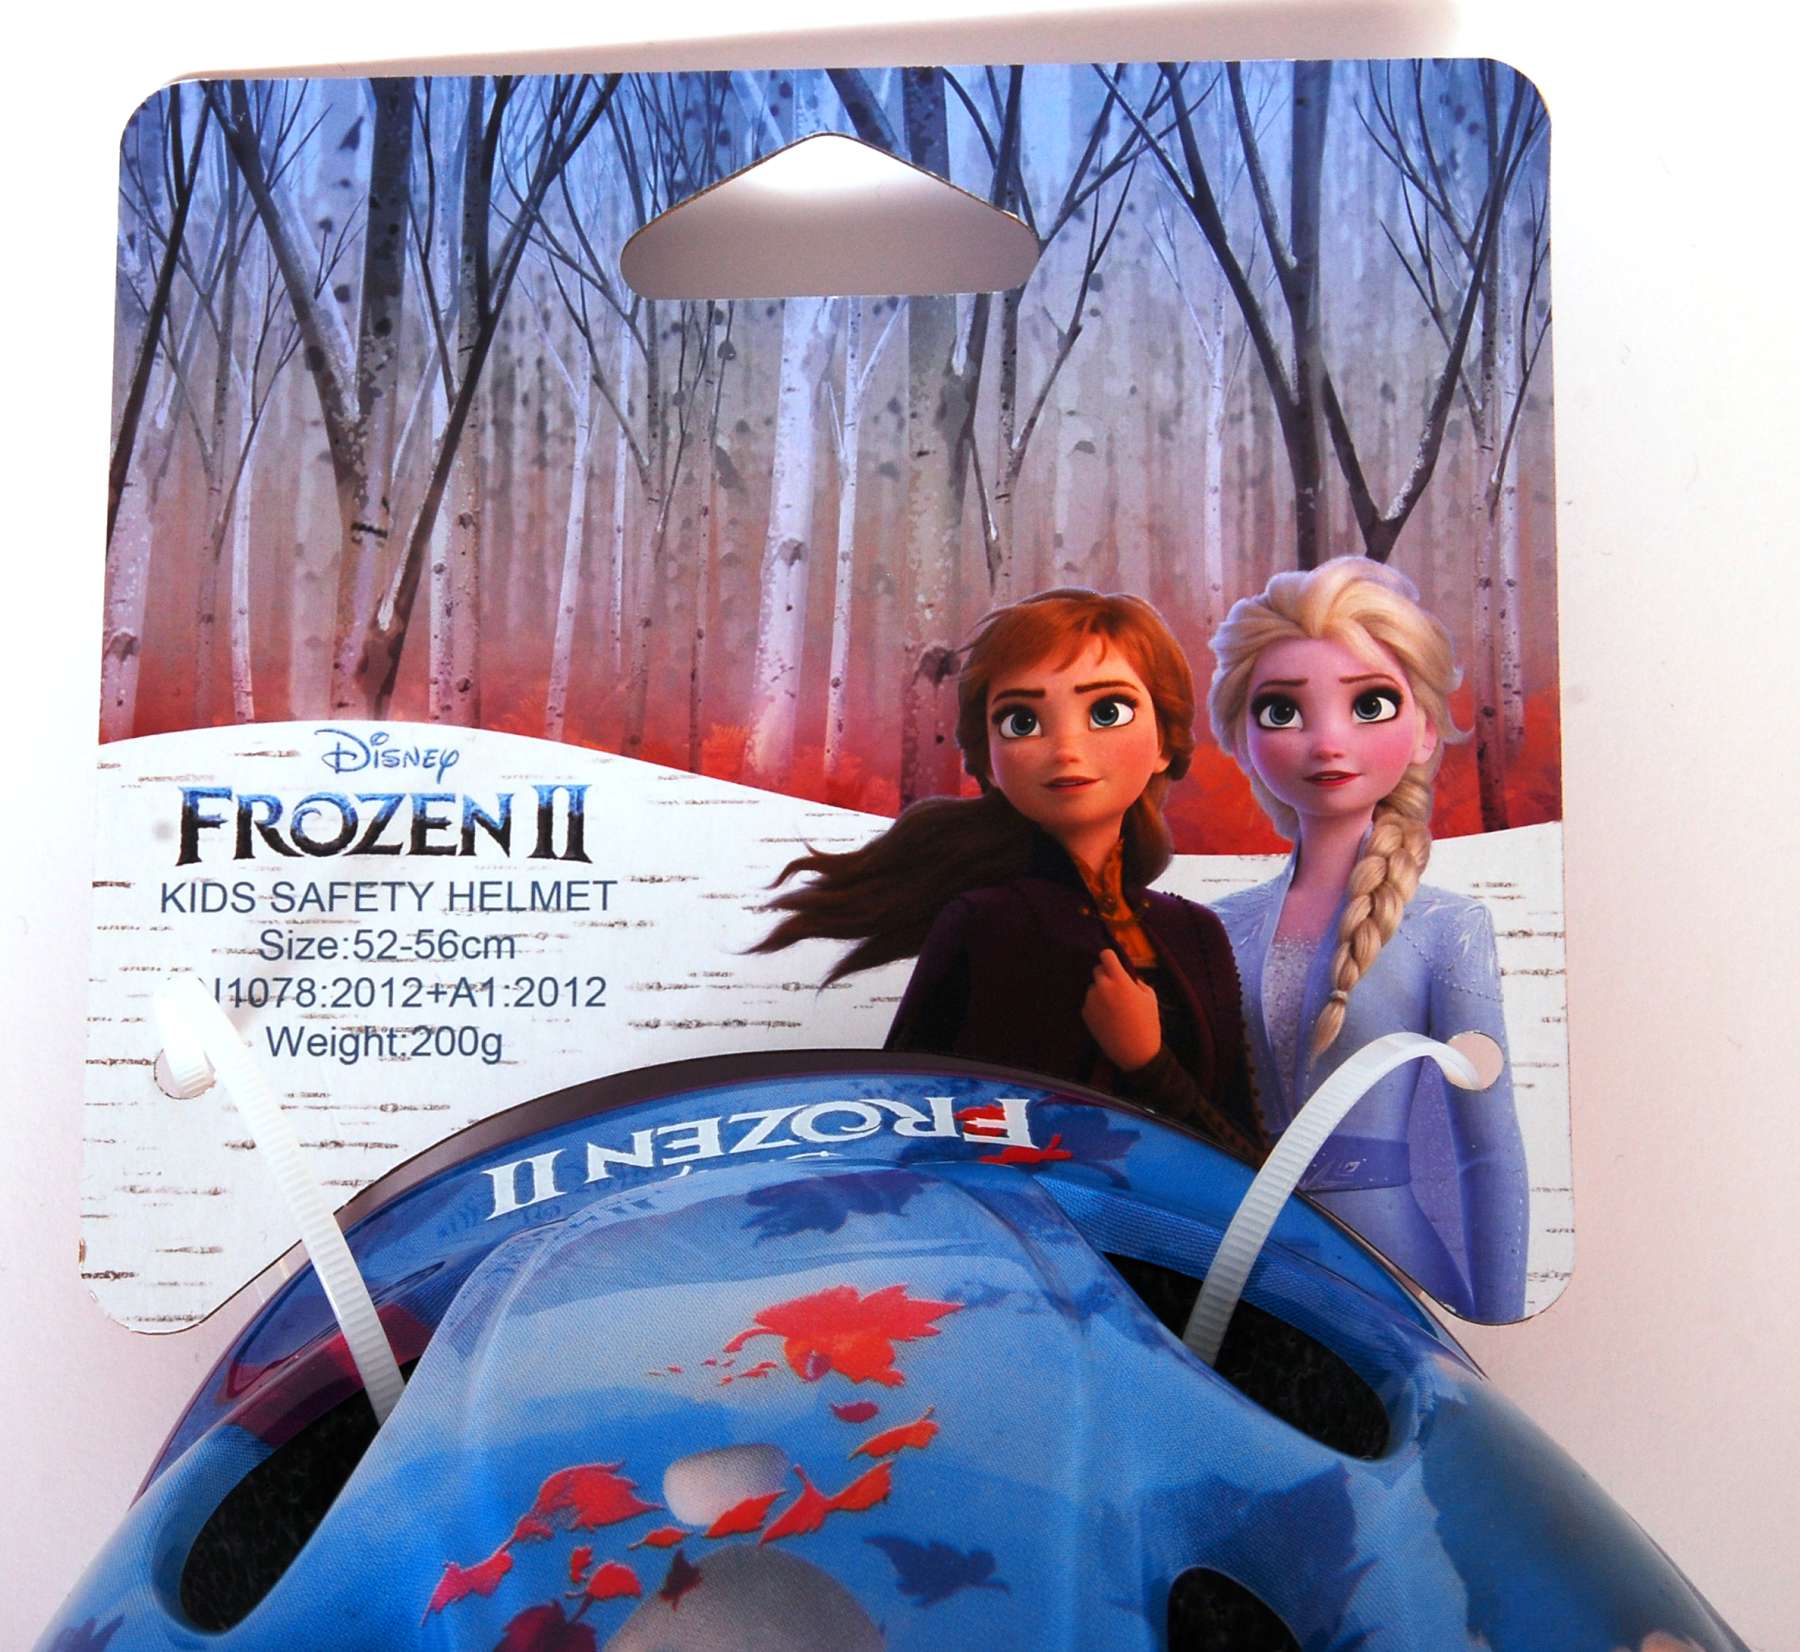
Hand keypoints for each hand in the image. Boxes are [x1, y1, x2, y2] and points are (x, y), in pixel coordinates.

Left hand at [1081, 949, 1161, 1071]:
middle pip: (1097, 970)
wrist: (1135, 1052)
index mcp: (1120, 981)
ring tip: (1114, 1008)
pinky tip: (1108, 1018)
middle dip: (1106, 974)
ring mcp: (1091, 1000)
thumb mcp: (1149, 997)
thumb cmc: (1147, 1023)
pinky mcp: (1085, 1013)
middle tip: (1117, 987)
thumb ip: (1136, 981)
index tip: (1114, 962)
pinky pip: (1090, 1002)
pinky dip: (1096, 1005)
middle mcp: (1102, 987)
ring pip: (1093, 987)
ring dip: (1101, 991)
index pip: (1106, 955)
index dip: (1110, 957)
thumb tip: (1126, 974)